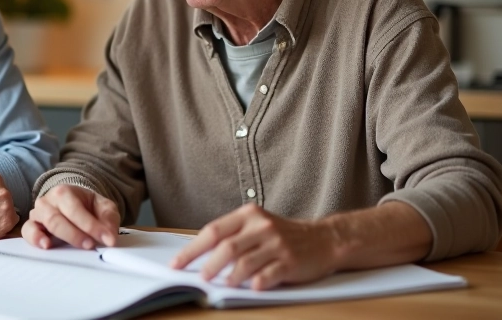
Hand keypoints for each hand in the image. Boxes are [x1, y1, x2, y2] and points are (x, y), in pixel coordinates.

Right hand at [22, 185, 119, 249]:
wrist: (72, 204)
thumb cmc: (87, 206)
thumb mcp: (103, 208)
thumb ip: (109, 219)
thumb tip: (109, 236)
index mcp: (65, 192)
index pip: (76, 209)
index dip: (91, 225)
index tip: (107, 239)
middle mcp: (48, 201)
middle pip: (58, 219)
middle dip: (75, 234)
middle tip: (91, 245)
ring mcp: (38, 214)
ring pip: (44, 224)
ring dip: (61, 237)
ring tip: (72, 247)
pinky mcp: (31, 226)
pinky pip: (27, 232)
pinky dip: (35, 239)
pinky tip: (46, 245)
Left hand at [171, 204, 337, 290]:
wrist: (324, 239)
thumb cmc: (284, 235)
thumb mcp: (257, 225)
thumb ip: (233, 235)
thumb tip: (199, 255)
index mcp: (248, 215)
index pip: (213, 231)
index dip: (192, 249)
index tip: (177, 263)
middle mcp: (261, 226)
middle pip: (227, 247)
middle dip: (209, 265)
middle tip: (200, 277)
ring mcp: (277, 244)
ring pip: (245, 262)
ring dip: (230, 276)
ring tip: (222, 285)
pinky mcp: (290, 261)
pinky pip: (269, 274)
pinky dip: (257, 282)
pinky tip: (250, 288)